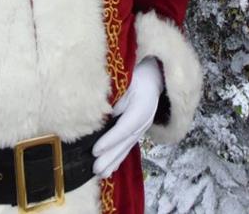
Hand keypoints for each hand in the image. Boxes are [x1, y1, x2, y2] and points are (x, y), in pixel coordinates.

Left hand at [92, 57, 163, 177]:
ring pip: (127, 146)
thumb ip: (115, 98)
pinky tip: (111, 168)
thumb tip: (103, 114)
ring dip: (114, 161)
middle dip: (110, 157)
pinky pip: (128, 145)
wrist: (153, 74)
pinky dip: (119, 157)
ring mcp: (143, 126)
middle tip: (96, 169)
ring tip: (101, 174)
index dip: (110, 140)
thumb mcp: (126, 81)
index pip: (124, 127)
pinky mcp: (139, 129)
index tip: (95, 150)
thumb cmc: (135, 74)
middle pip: (126, 142)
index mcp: (141, 107)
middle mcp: (144, 120)